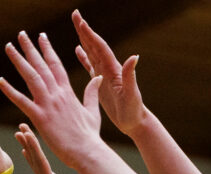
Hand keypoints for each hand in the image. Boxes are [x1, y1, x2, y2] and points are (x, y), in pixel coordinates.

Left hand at [0, 31, 104, 169]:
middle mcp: (57, 95)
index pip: (56, 65)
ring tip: (8, 47)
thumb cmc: (89, 135)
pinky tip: (0, 81)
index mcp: (68, 92)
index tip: (41, 37)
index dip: (48, 50)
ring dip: (18, 61)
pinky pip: (22, 102)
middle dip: (30, 49)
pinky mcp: (41, 118)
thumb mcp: (92, 111)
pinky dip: (11, 91)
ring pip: (31, 77)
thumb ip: (91, 93)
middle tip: (20, 35)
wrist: (87, 151)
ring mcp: (48, 105)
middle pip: (41, 66)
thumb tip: (97, 78)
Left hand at [14, 124, 82, 173]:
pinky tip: (35, 156)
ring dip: (31, 149)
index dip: (33, 146)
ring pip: (38, 163)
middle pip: (36, 159)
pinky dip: (38, 161)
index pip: (40, 161)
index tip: (25, 131)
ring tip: (23, 136)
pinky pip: (43, 171)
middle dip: (29, 142)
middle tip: (20, 126)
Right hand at [72, 10, 146, 136]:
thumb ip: (131, 75)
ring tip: (76, 24)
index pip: (100, 48)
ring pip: (91, 52)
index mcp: (113, 70)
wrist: (135, 122)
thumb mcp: (132, 94)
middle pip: (94, 44)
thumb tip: (135, 56)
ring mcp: (104, 75)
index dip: (90, 35)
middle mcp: (108, 69)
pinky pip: (89, 66)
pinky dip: (83, 57)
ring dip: (83, 38)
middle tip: (75, 13)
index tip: (80, 21)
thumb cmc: (134, 111)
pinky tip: (77, 49)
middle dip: (84, 30)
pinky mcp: (100, 83)